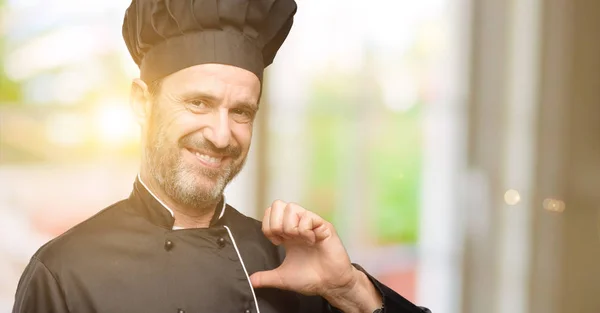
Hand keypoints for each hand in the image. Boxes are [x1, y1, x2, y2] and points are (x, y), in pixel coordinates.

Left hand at [249, 200, 381, 312]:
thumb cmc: (311, 278)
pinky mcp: (323, 226)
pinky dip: (305, 230)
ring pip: (291, 207)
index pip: (269, 214)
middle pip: (278, 205)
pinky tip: (310, 241)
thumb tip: (250, 281)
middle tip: (284, 239)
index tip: (277, 243)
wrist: (330, 284)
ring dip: (290, 226)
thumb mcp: (282, 278)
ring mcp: (311, 224)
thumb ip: (266, 278)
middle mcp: (298, 225)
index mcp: (287, 233)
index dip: (268, 227)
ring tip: (298, 239)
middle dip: (276, 223)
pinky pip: (308, 217)